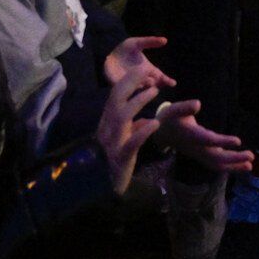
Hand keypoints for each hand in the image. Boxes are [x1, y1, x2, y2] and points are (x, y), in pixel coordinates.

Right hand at [96, 37, 171, 193]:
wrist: (103, 190)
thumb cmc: (115, 164)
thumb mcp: (124, 142)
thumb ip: (132, 129)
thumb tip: (145, 119)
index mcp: (107, 124)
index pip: (115, 96)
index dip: (127, 81)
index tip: (142, 68)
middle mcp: (107, 130)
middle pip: (116, 101)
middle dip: (130, 83)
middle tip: (147, 71)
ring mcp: (112, 144)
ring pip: (121, 118)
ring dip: (137, 102)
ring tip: (154, 91)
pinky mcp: (121, 159)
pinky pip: (131, 143)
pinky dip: (142, 132)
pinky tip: (154, 123)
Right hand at [155, 99, 251, 175]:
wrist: (161, 134)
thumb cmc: (170, 118)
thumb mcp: (174, 109)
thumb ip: (185, 107)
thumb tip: (198, 104)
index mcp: (192, 136)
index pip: (209, 140)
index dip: (223, 141)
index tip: (238, 141)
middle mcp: (197, 148)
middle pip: (216, 157)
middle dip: (234, 158)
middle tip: (251, 156)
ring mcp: (200, 154)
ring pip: (217, 164)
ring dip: (234, 165)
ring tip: (250, 164)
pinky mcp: (203, 155)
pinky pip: (216, 163)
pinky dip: (229, 165)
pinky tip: (242, 164)